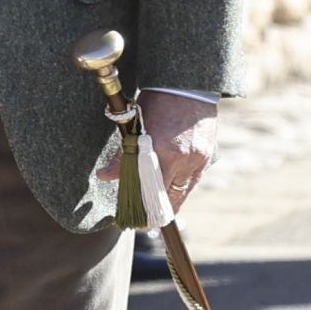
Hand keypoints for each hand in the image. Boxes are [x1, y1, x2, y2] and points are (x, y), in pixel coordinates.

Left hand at [96, 90, 217, 214]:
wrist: (190, 85)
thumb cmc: (157, 99)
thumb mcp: (135, 123)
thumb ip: (124, 152)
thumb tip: (105, 175)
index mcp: (159, 148)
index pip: (144, 187)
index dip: (136, 205)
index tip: (129, 219)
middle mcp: (180, 158)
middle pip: (165, 199)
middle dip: (152, 214)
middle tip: (140, 224)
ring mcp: (197, 160)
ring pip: (181, 195)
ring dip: (168, 207)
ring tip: (154, 216)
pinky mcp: (206, 159)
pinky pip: (191, 183)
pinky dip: (179, 192)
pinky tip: (169, 197)